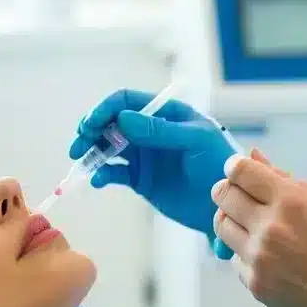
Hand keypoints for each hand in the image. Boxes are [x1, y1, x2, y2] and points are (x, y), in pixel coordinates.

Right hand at [71, 89, 237, 240]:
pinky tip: (98, 180)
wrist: (227, 205)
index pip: (126, 101)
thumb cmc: (219, 165)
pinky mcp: (140, 179)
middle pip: (111, 122)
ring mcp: (144, 155)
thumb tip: (123, 119)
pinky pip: (114, 172)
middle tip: (79, 145)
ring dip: (92, 151)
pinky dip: (102, 174)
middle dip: (91, 130)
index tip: (90, 124)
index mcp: (165, 113)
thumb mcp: (195, 142)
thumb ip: (161, 130)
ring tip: (82, 160)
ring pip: (108, 147)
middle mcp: (150, 131)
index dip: (105, 109)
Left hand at [211, 151, 306, 306]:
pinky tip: (267, 256)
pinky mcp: (253, 282)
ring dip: (232, 219)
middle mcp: (269, 227)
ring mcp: (258, 256)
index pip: (241, 171)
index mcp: (291, 202)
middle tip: (238, 194)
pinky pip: (235, 258)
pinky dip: (245, 252)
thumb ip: (288, 181)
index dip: (236, 166)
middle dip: (227, 190)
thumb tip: (255, 157)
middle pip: (223, 195)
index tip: (238, 170)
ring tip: (251, 224)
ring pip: (222, 226)